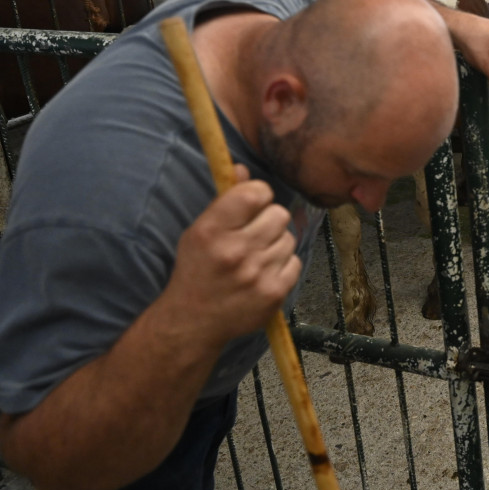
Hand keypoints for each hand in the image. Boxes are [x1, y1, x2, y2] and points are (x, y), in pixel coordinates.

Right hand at [163, 165, 298, 346]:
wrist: (193, 320)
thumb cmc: (197, 269)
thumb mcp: (200, 230)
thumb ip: (225, 199)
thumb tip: (244, 169)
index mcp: (212, 230)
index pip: (255, 192)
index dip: (258, 195)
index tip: (252, 204)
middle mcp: (235, 251)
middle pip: (280, 214)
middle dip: (269, 220)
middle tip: (254, 233)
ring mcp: (257, 274)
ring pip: (289, 238)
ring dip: (276, 244)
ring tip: (256, 256)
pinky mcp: (273, 293)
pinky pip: (295, 262)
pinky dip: (283, 265)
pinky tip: (264, 272)